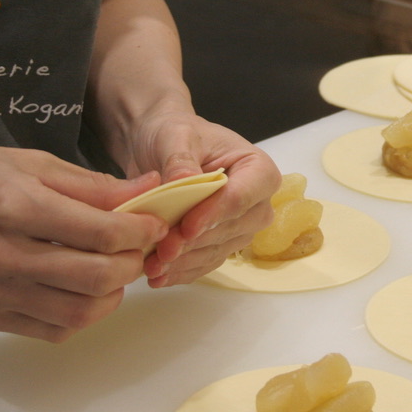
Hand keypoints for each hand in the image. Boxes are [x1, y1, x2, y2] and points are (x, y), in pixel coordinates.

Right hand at [0, 140, 168, 341]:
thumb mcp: (31, 162)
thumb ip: (92, 184)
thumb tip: (146, 191)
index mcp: (15, 206)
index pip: (100, 232)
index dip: (140, 231)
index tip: (153, 224)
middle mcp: (2, 255)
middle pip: (95, 278)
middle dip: (132, 263)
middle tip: (138, 248)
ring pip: (79, 311)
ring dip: (112, 294)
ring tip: (113, 268)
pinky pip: (51, 330)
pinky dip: (81, 314)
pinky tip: (82, 289)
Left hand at [118, 109, 279, 286]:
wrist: (160, 149)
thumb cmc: (175, 134)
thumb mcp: (174, 135)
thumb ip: (180, 158)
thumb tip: (185, 178)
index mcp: (258, 169)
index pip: (241, 197)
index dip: (214, 214)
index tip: (186, 228)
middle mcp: (257, 202)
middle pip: (232, 229)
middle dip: (195, 243)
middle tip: (161, 251)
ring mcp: (241, 226)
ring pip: (217, 250)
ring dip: (185, 262)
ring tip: (153, 267)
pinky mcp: (222, 243)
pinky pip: (206, 263)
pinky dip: (182, 271)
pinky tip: (159, 276)